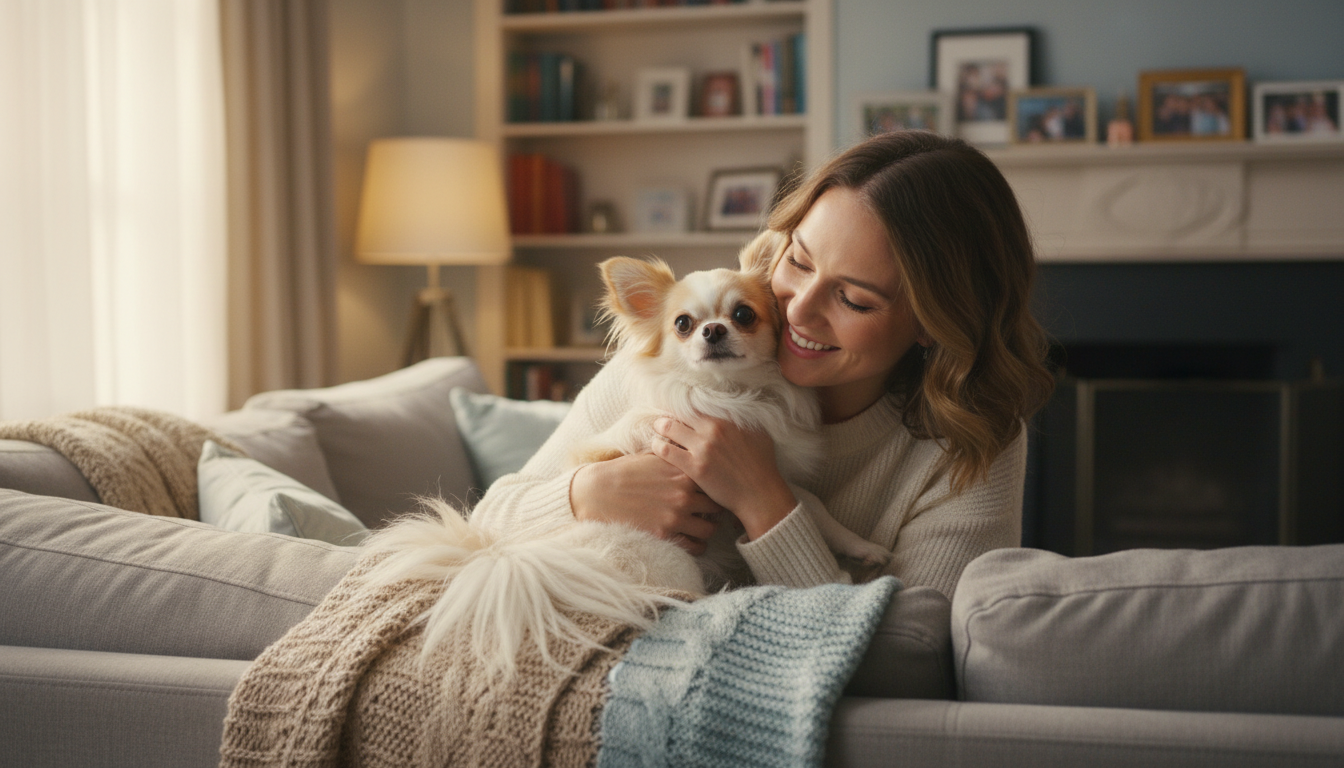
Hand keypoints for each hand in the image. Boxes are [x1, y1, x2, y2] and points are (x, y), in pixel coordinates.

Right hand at [570, 452, 724, 554]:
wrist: (598, 492)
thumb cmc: (624, 472)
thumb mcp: (652, 456)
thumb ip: (675, 456)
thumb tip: (689, 450)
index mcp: (683, 472)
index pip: (714, 482)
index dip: (714, 488)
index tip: (710, 492)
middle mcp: (684, 494)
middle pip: (717, 506)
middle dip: (715, 510)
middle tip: (708, 513)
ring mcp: (675, 516)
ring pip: (710, 529)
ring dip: (707, 529)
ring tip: (700, 527)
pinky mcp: (664, 534)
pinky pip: (695, 547)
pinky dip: (696, 546)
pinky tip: (691, 541)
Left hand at [651, 415, 796, 540]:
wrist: (759, 494)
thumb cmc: (762, 465)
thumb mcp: (758, 434)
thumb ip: (743, 420)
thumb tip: (735, 410)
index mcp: (726, 420)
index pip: (695, 406)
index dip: (683, 408)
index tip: (677, 412)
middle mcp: (713, 430)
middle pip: (679, 414)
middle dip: (669, 417)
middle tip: (661, 420)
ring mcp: (702, 448)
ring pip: (669, 429)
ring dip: (660, 429)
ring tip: (655, 432)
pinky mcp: (694, 467)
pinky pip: (666, 451)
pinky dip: (658, 447)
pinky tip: (656, 448)